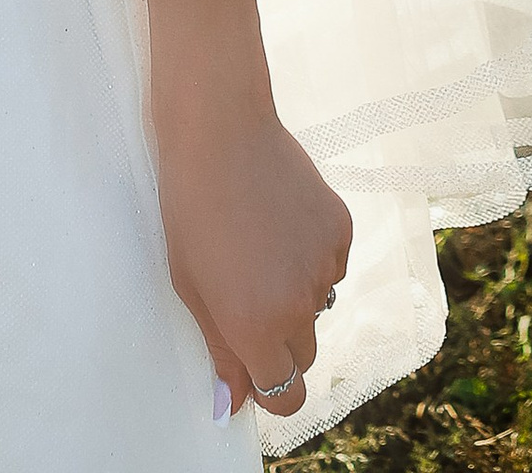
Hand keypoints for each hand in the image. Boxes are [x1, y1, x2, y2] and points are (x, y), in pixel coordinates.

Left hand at [152, 68, 352, 425]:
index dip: (270, 389)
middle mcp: (299, 306)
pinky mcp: (341, 230)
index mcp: (256, 327)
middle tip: (248, 295)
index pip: (285, 396)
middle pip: (303, 356)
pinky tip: (281, 221)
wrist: (219, 128)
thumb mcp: (191, 287)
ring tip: (260, 245)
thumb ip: (220, 350)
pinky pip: (332, 265)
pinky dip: (312, 256)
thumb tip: (234, 404)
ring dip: (296, 294)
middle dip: (280, 341)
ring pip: (318, 307)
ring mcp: (325, 266)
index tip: (256, 370)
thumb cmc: (190, 207)